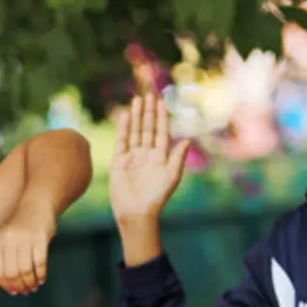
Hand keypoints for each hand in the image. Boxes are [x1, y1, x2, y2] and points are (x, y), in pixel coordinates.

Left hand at [0, 202, 54, 294]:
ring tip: (33, 287)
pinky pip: (40, 263)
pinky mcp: (40, 238)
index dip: (5, 286)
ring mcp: (24, 239)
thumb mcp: (6, 241)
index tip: (13, 291)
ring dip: (30, 282)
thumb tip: (10, 287)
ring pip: (25, 270)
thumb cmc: (20, 229)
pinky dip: (41, 275)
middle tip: (25, 292)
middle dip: (19, 286)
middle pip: (12, 273)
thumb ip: (3, 259)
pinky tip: (41, 279)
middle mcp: (8, 240)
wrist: (37, 206)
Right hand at [109, 92, 189, 224]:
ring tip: (137, 100)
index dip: (161, 117)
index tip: (161, 101)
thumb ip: (178, 157)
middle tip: (148, 95)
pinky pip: (122, 141)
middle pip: (147, 128)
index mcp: (160, 157)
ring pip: (135, 132)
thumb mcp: (172, 176)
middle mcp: (146, 154)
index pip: (161, 132)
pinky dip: (124, 128)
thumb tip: (187, 140)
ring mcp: (132, 157)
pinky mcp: (119, 161)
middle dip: (148, 112)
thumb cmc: (157, 196)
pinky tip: (125, 115)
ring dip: (136, 116)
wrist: (137, 211)